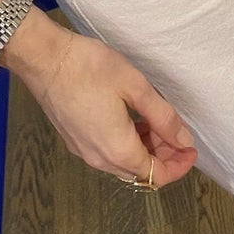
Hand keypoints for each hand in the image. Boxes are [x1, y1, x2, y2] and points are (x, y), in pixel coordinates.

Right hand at [0, 7, 197, 186]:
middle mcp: (99, 159)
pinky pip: (106, 154)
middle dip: (163, 157)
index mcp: (118, 150)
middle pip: (139, 172)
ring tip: (155, 122)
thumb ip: (163, 117)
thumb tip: (183, 140)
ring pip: (122, 164)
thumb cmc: (90, 68)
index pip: (156, 175)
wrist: (43, 59)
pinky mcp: (73, 140)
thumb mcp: (135, 87)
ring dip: (143, 150)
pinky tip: (130, 120)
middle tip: (176, 131)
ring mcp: (82, 151)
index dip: (178, 166)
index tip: (191, 149)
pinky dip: (125, 144)